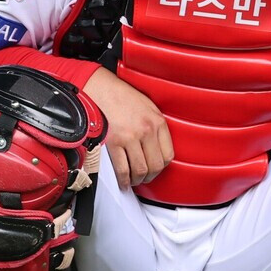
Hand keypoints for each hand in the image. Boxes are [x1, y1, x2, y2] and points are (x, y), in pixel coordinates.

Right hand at [83, 67, 173, 189]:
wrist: (101, 89)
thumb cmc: (122, 96)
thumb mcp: (148, 106)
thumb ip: (155, 126)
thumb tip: (157, 148)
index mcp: (157, 121)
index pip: (168, 155)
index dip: (161, 167)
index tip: (155, 169)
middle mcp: (147, 130)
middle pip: (155, 166)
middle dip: (149, 177)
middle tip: (143, 178)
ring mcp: (130, 137)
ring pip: (139, 170)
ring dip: (136, 180)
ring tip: (132, 180)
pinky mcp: (114, 142)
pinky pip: (122, 169)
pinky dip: (123, 180)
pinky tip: (123, 181)